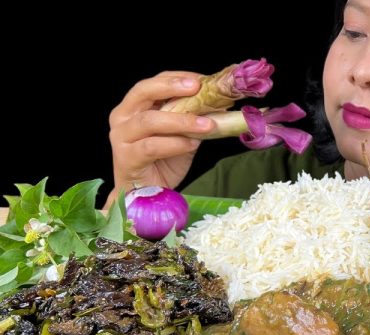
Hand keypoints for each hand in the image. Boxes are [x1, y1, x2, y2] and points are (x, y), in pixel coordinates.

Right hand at [106, 71, 214, 207]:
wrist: (148, 194)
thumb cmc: (163, 161)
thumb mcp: (182, 134)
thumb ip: (193, 118)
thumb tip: (221, 103)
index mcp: (135, 106)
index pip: (154, 82)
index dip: (177, 77)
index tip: (202, 80)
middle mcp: (123, 117)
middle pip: (143, 92)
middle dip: (171, 87)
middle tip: (198, 88)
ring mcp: (121, 137)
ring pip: (149, 120)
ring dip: (182, 120)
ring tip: (207, 124)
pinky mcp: (126, 158)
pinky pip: (151, 146)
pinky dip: (174, 144)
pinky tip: (192, 144)